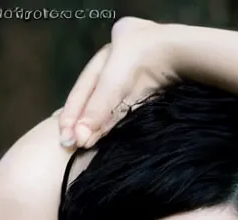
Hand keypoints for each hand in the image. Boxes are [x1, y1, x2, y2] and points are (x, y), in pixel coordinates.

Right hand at [57, 17, 176, 147]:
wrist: (173, 56)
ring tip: (82, 144)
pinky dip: (111, 125)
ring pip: (108, 109)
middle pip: (92, 100)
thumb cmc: (136, 62)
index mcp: (104, 59)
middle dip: (80, 122)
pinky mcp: (144, 97)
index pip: (82, 90)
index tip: (63, 136)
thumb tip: (80, 137)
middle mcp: (115, 70)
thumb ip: (96, 109)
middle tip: (69, 143)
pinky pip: (123, 113)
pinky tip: (100, 138)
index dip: (71, 113)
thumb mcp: (111, 83)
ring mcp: (131, 84)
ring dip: (95, 127)